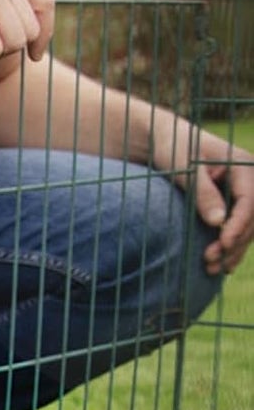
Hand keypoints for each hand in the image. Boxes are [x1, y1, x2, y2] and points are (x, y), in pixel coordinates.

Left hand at [184, 133, 253, 275]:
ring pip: (248, 225)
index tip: (224, 243)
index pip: (249, 199)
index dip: (239, 224)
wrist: (164, 140)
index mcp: (242, 164)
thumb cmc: (173, 148)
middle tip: (212, 262)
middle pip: (252, 216)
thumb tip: (218, 222)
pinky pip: (238, 226)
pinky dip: (231, 245)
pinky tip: (221, 264)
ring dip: (234, 248)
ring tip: (213, 269)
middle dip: (235, 241)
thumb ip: (201, 192)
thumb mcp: (184, 167)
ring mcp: (241, 191)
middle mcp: (248, 178)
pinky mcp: (230, 202)